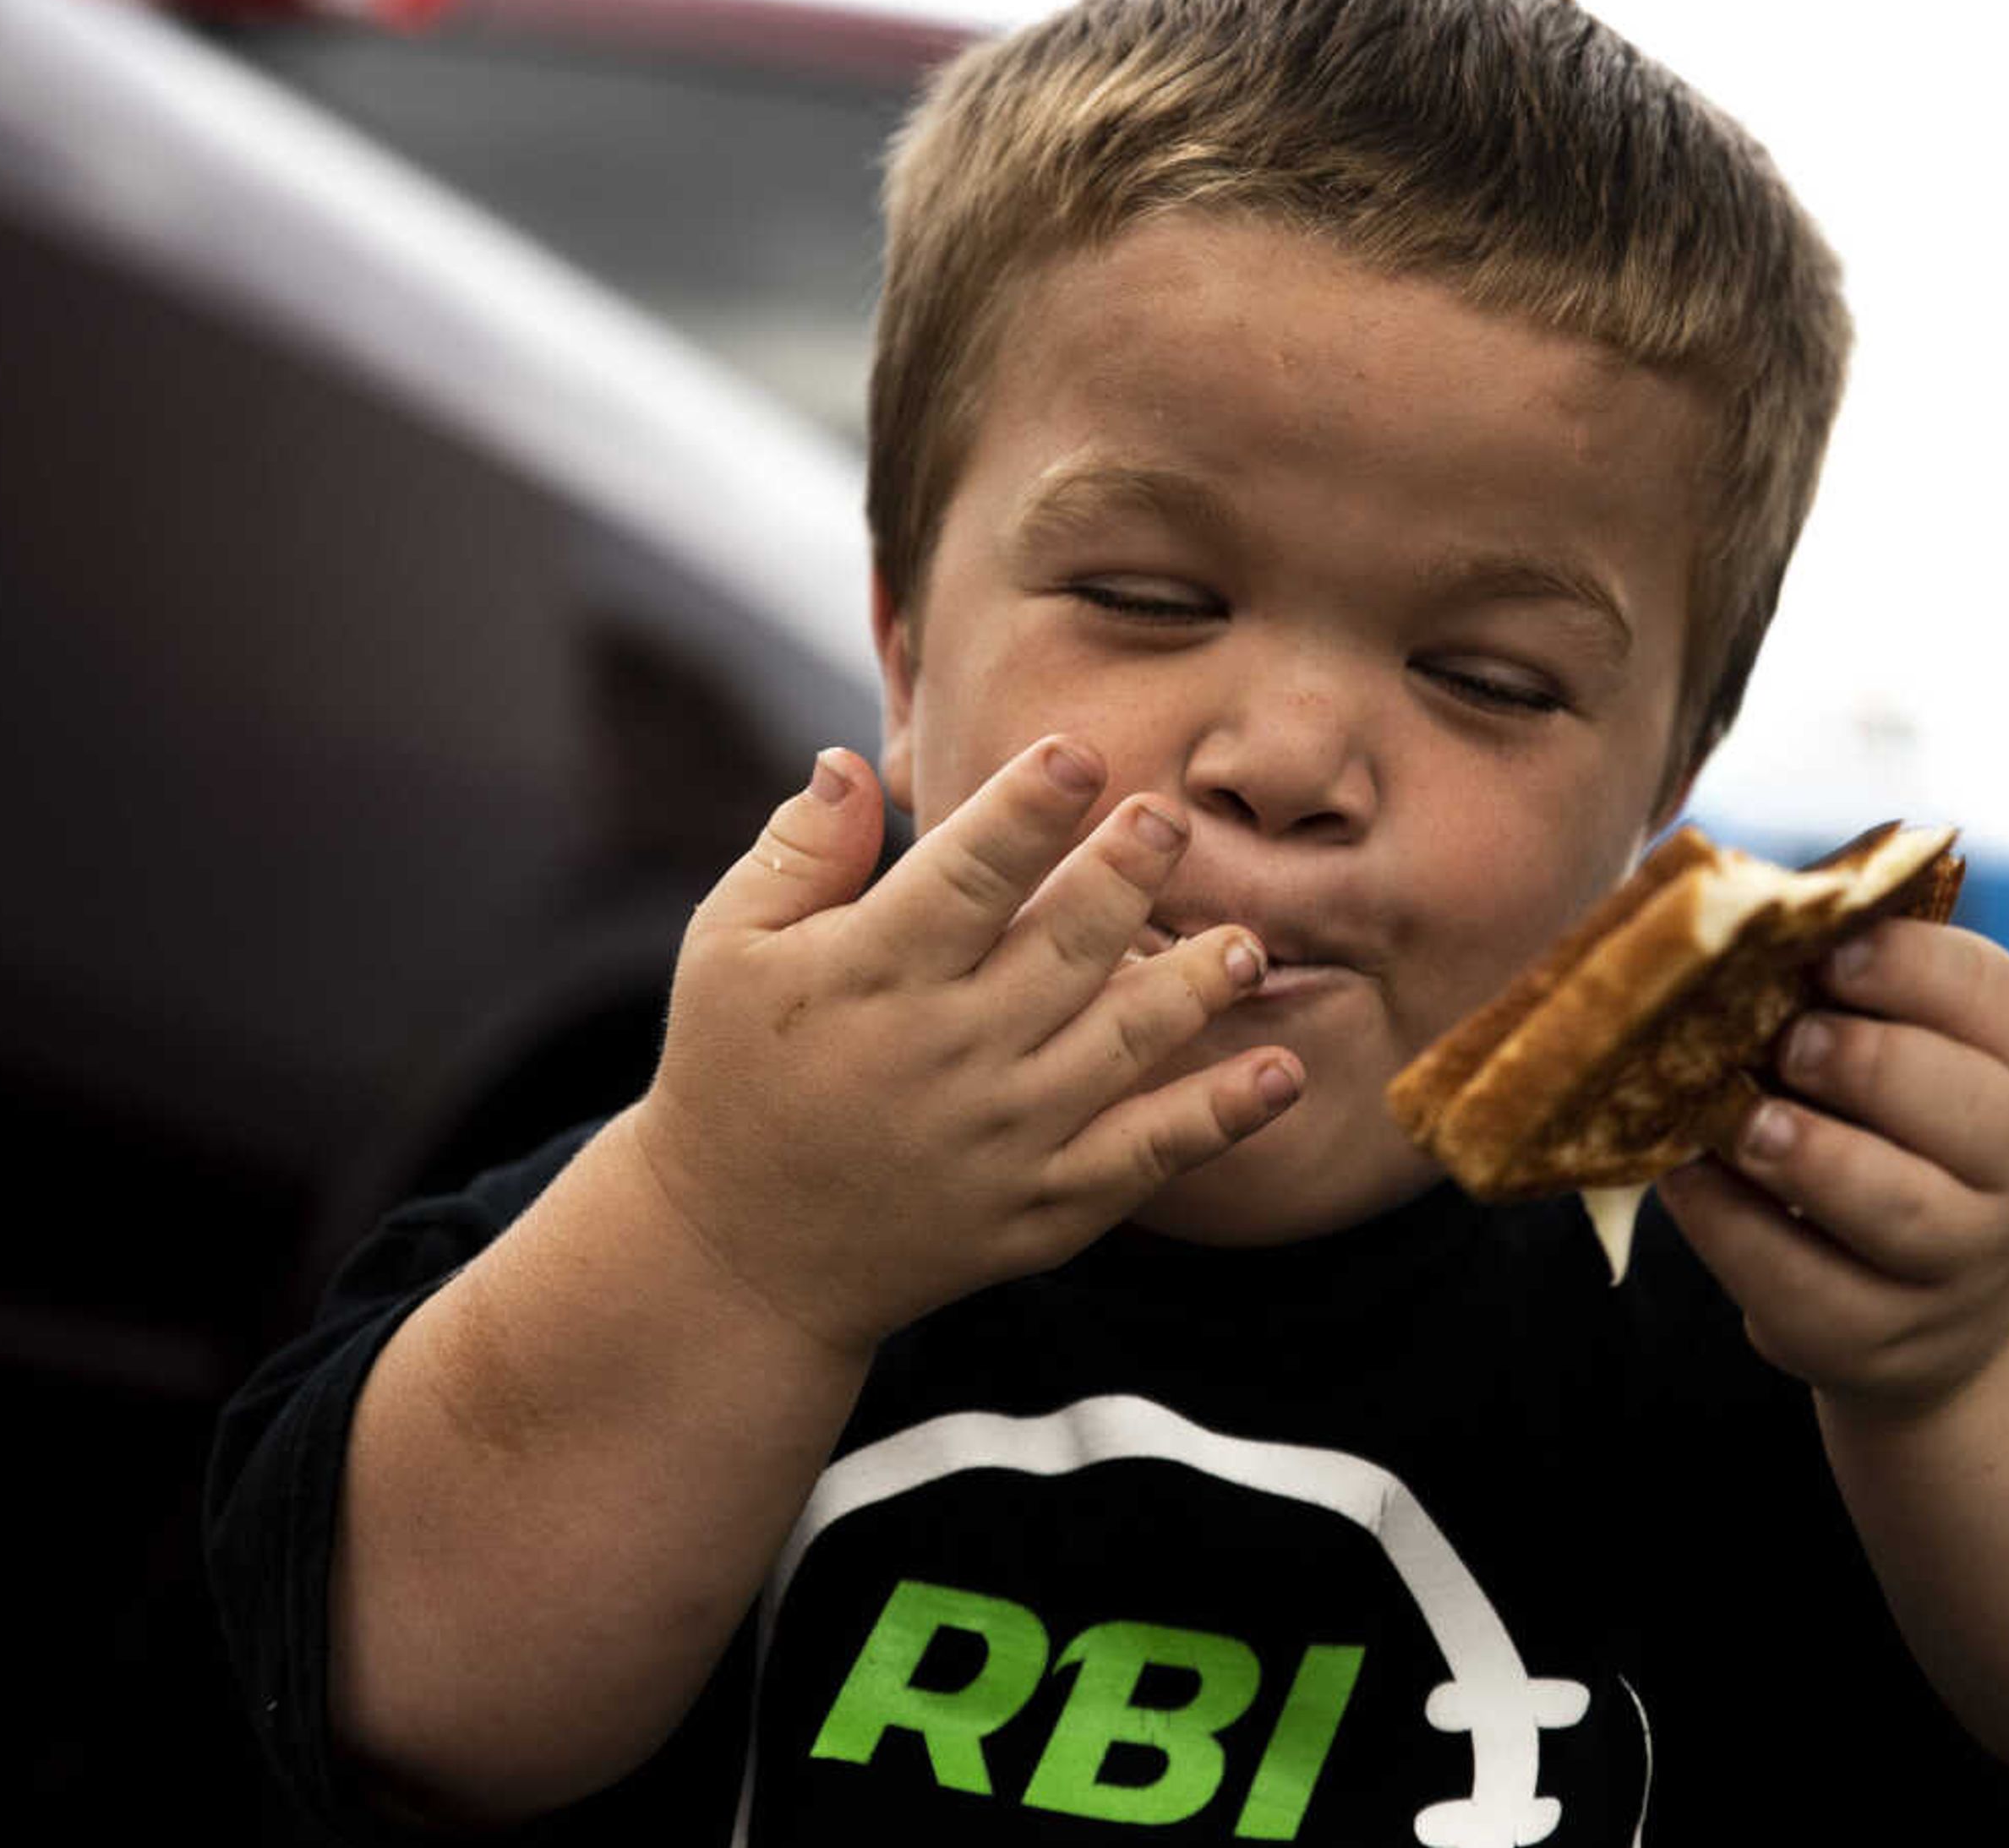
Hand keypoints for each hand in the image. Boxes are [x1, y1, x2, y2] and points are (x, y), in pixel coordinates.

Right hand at [621, 735, 1300, 1353]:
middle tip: (1172, 817)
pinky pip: (1148, 1157)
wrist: (743, 1254)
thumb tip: (846, 760)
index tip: (1078, 752)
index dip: (1027, 809)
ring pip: (1125, 1043)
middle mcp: (947, 1052)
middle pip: (1064, 946)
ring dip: (1198, 986)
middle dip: (1128, 873)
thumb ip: (796, 854)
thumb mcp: (725, 949)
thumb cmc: (735, 1075)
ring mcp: (1003, 1135)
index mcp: (869, 974)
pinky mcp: (1042, 1210)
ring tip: (1245, 940)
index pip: (967, 874)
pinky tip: (1283, 1071)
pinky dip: (1221, 1117)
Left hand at [1656, 920, 2008, 1419]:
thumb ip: (1846, 984)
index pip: (1986, 995)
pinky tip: (1685, 1180)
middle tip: (1791, 1041)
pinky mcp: (1876, 1340)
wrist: (1945, 1294)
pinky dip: (1736, 1230)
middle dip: (1869, 1067)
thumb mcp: (1910, 1047)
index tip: (1826, 950)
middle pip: (1961, 1111)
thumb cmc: (1897, 1125)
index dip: (1906, 966)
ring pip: (1896, 1209)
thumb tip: (1737, 909)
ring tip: (1738, 1122)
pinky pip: (1805, 1287)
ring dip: (1811, 1158)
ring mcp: (1957, 1265)